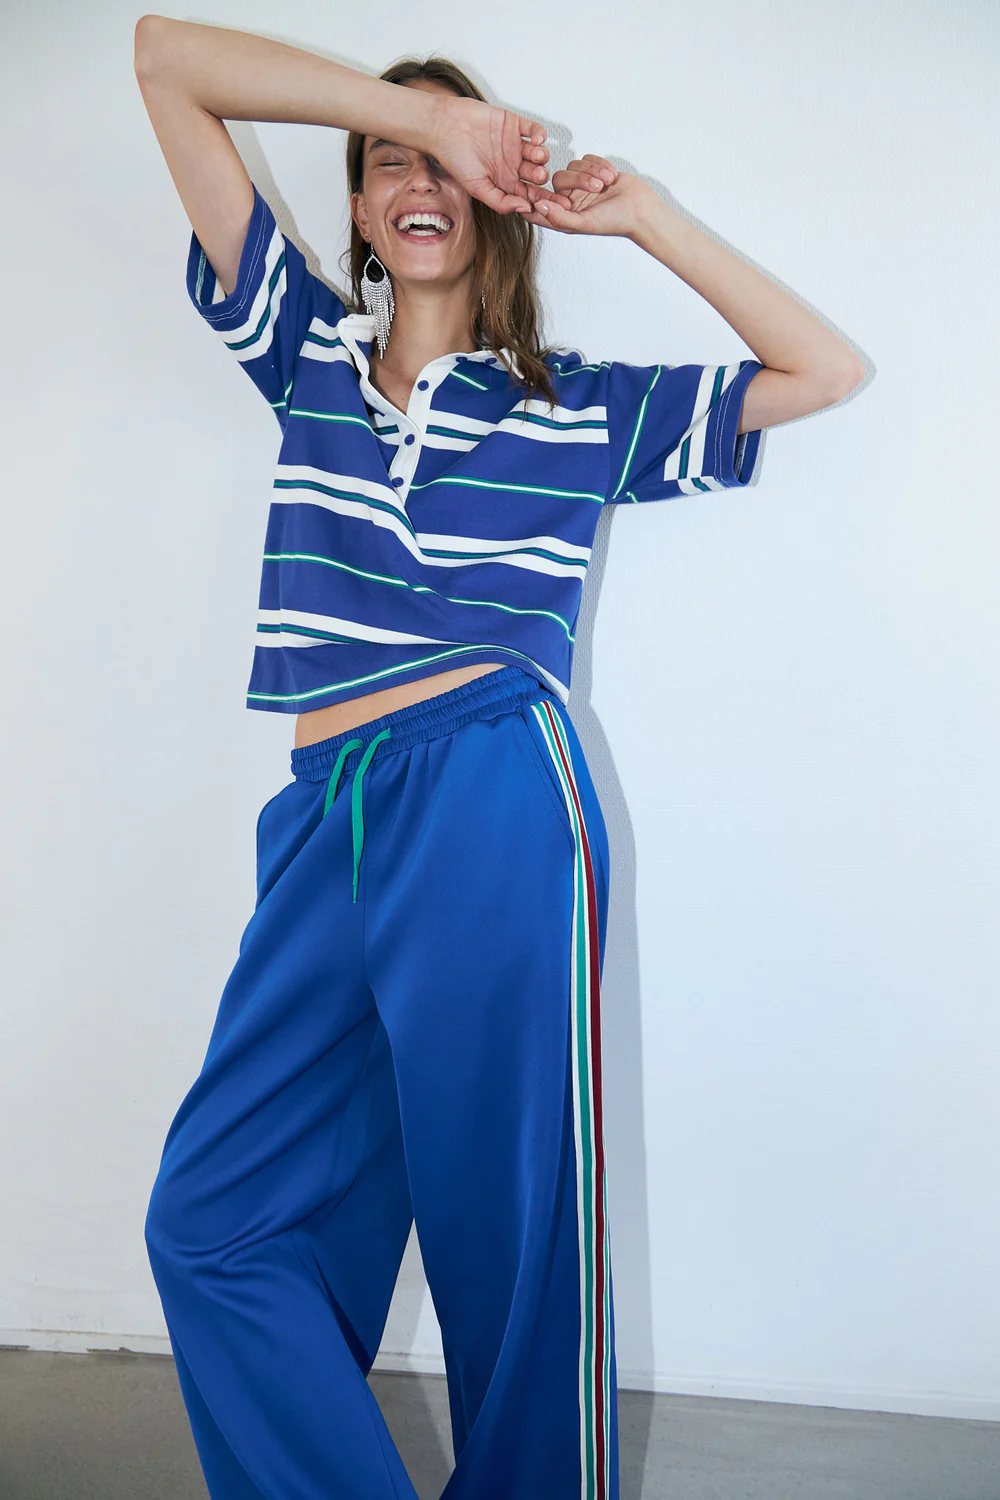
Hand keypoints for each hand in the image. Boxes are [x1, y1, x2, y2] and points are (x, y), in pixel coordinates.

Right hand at [425, 93, 549, 215]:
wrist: (443, 127)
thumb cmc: (454, 158)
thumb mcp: (476, 188)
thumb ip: (500, 201)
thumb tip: (525, 209)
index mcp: (504, 182)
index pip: (529, 194)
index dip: (543, 199)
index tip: (557, 204)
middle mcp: (511, 165)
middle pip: (536, 175)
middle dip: (541, 177)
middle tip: (538, 175)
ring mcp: (514, 145)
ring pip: (538, 154)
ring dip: (542, 157)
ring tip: (536, 156)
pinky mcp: (513, 124)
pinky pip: (534, 130)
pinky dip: (540, 135)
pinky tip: (537, 140)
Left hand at [517, 155, 650, 237]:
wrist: (642, 208)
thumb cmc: (615, 221)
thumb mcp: (585, 223)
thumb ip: (559, 217)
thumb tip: (538, 207)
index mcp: (564, 216)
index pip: (537, 207)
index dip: (528, 197)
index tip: (523, 186)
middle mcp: (570, 199)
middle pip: (558, 178)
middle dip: (580, 179)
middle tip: (598, 187)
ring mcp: (581, 184)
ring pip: (573, 165)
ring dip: (593, 171)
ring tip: (608, 182)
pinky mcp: (594, 170)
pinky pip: (587, 157)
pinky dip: (600, 164)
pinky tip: (612, 177)